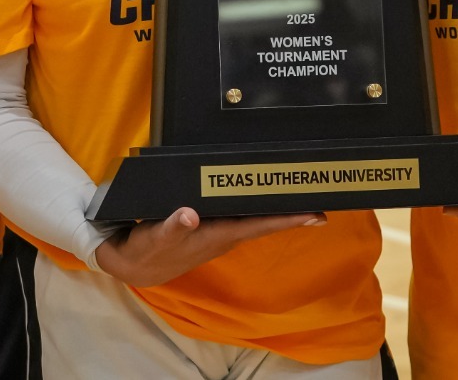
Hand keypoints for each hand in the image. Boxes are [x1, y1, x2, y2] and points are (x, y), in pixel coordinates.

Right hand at [92, 207, 323, 286]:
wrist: (135, 264)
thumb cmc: (148, 250)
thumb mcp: (156, 236)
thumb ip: (173, 226)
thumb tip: (190, 216)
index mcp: (218, 234)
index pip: (261, 225)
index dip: (289, 219)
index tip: (316, 214)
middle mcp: (225, 234)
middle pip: (266, 220)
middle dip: (292, 211)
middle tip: (322, 199)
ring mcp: (220, 231)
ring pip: (255, 217)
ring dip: (277, 208)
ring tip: (301, 194)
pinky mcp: (211, 226)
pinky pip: (241, 214)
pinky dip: (256, 204)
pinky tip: (264, 194)